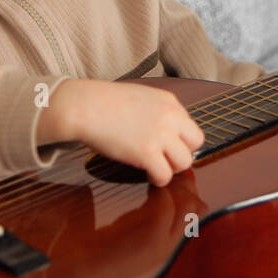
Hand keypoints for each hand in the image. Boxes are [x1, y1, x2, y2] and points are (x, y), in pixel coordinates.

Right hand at [38, 79, 204, 186]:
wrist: (82, 106)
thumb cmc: (102, 103)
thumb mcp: (140, 98)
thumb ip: (157, 112)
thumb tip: (165, 132)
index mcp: (169, 102)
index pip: (191, 127)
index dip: (181, 141)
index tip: (168, 148)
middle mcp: (170, 117)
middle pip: (195, 144)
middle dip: (181, 154)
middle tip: (165, 159)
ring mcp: (160, 135)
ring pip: (184, 163)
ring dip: (171, 168)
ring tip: (155, 168)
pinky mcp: (147, 153)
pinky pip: (165, 176)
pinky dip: (158, 179)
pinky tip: (148, 176)